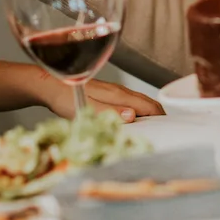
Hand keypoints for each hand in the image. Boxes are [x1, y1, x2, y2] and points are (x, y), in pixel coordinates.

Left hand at [39, 75, 163, 121]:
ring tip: (152, 130)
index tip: (170, 131)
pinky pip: (130, 103)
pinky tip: (132, 122)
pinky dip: (138, 112)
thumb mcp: (87, 108)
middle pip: (148, 102)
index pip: (149, 105)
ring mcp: (114, 92)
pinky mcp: (107, 94)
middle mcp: (120, 91)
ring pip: (139, 102)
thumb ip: (110, 112)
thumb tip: (133, 115)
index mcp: (119, 95)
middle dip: (159, 117)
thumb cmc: (65, 98)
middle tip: (165, 133)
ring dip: (149, 115)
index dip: (162, 118)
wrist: (49, 85)